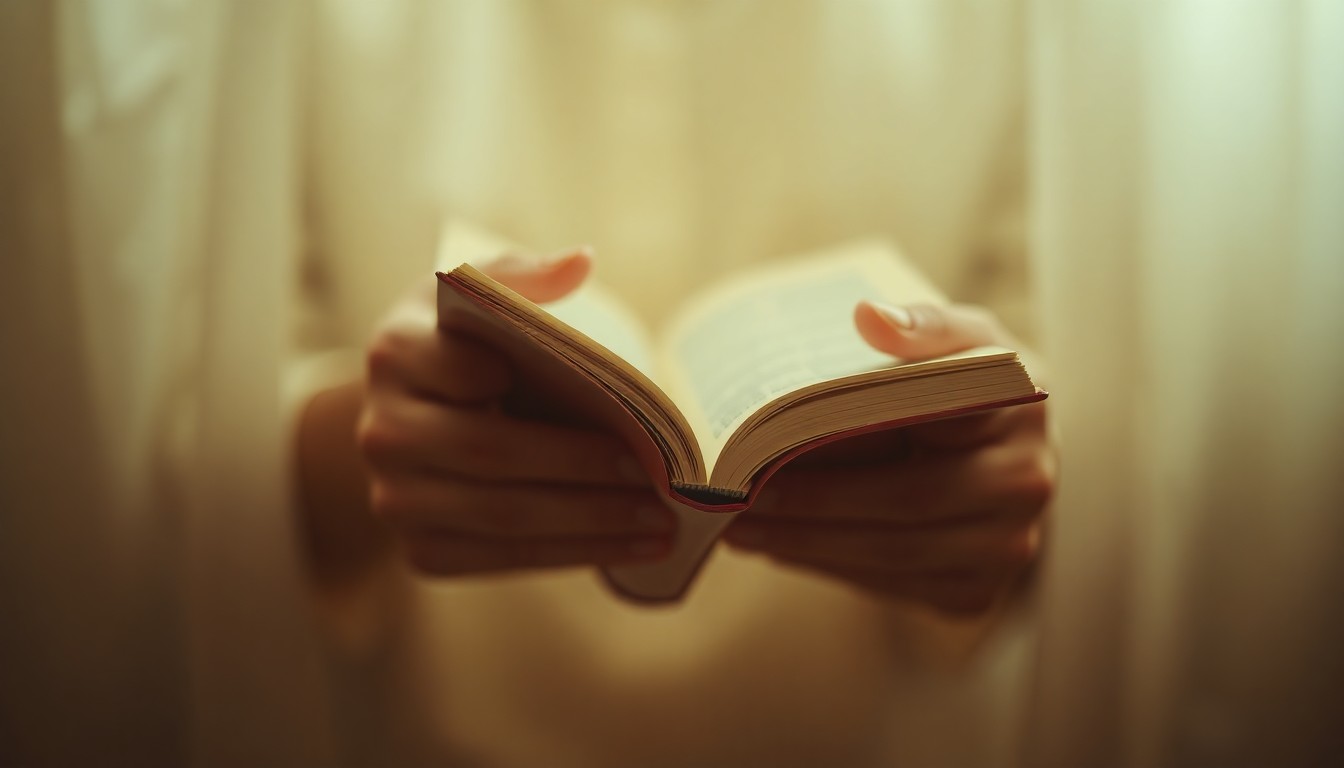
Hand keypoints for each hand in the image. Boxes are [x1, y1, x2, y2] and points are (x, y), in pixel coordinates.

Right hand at [358, 248, 674, 576]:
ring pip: (503, 516)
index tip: (598, 393)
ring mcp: (395, 499)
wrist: (407, 421)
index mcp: (396, 353)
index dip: (524, 380)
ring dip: (592, 524)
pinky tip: (633, 547)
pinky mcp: (420, 550)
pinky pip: (502, 560)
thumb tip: (582, 260)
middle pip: (490, 452)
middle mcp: (382, 431)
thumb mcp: (470, 295)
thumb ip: (521, 276)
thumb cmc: (455, 344)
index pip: (464, 367)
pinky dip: (573, 556)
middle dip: (582, 466)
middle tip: (656, 471)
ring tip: (662, 520)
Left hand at [723, 301, 1055, 616]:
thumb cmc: (971, 383)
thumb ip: (921, 323)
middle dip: (809, 507)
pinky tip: (779, 547)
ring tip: (738, 529)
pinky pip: (890, 586)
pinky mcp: (973, 592)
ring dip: (806, 545)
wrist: (1010, 449)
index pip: (924, 427)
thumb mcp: (961, 336)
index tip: (764, 449)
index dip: (841, 445)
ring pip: (891, 556)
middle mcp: (1025, 489)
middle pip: (903, 507)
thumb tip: (869, 315)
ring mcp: (1004, 550)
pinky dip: (829, 566)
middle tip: (736, 500)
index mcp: (1019, 413)